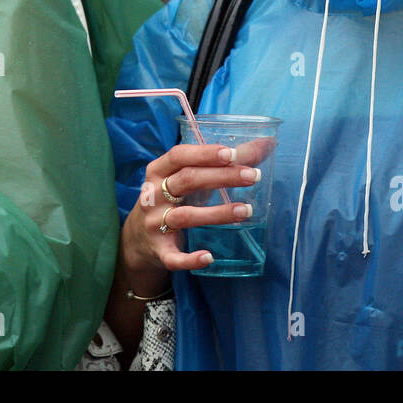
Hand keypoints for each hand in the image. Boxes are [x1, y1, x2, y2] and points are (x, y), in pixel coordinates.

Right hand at [120, 142, 263, 292]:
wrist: (136, 239)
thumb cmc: (171, 199)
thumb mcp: (185, 177)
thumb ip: (221, 162)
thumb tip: (266, 144)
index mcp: (158, 171)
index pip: (179, 156)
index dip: (205, 153)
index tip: (232, 154)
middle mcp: (153, 195)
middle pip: (187, 180)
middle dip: (221, 177)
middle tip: (253, 176)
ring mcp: (154, 223)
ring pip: (185, 216)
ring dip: (217, 214)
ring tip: (247, 211)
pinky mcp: (158, 250)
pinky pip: (173, 257)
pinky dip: (190, 259)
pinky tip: (210, 257)